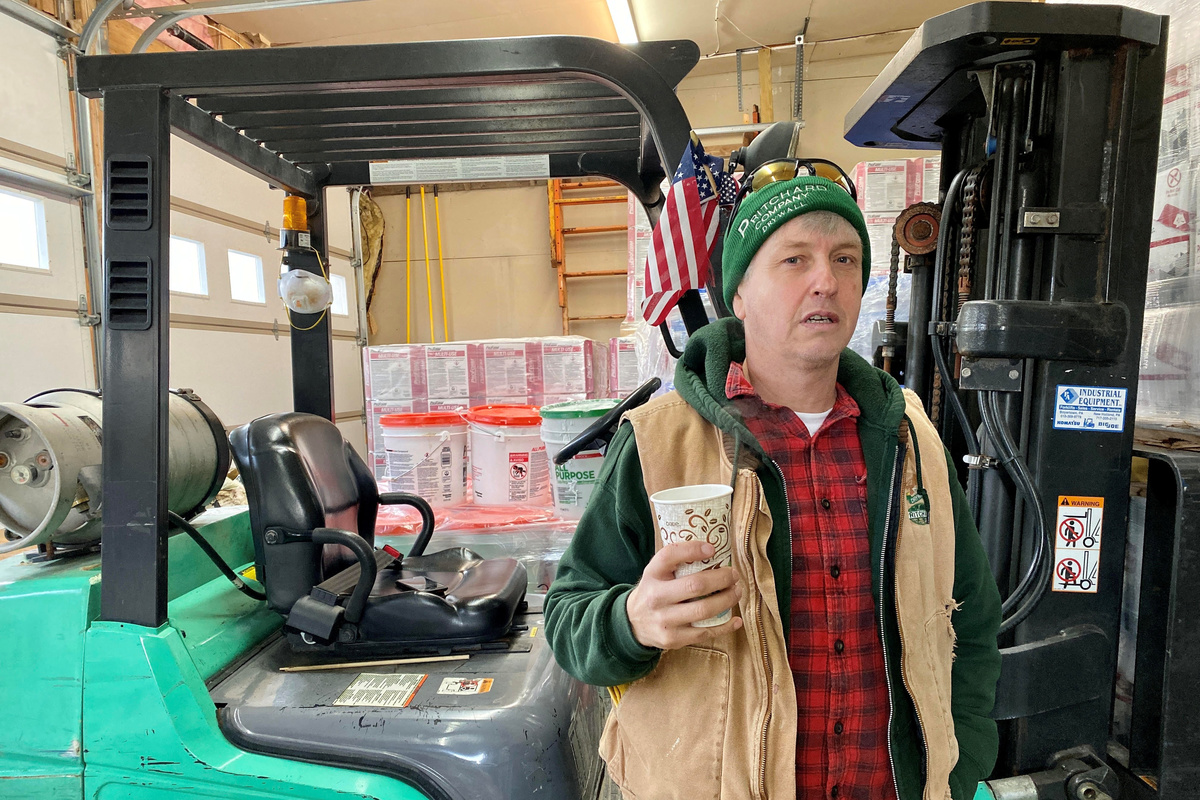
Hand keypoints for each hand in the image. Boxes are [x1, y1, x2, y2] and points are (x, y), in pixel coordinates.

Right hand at [626, 541, 742, 650]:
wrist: (632, 622)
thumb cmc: (653, 591)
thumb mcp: (656, 571)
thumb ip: (677, 560)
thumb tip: (712, 550)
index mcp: (652, 575)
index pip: (669, 556)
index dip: (693, 550)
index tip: (712, 549)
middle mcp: (656, 597)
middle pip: (695, 585)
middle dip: (722, 579)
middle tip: (733, 575)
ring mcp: (664, 621)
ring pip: (703, 610)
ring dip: (727, 600)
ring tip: (736, 592)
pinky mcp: (673, 639)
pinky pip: (704, 633)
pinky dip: (724, 627)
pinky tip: (736, 620)